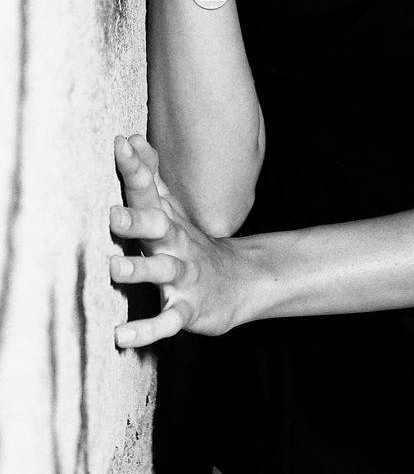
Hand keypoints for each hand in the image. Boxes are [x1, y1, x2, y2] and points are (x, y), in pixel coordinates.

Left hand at [109, 134, 246, 346]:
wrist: (240, 283)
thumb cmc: (189, 244)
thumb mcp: (171, 209)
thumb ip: (148, 176)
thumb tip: (130, 138)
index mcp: (168, 220)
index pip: (150, 190)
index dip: (136, 168)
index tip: (120, 145)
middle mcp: (177, 245)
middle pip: (159, 228)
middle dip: (137, 222)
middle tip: (114, 214)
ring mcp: (185, 277)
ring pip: (164, 272)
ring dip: (140, 271)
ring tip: (114, 268)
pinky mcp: (189, 310)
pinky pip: (168, 321)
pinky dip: (147, 330)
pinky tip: (121, 335)